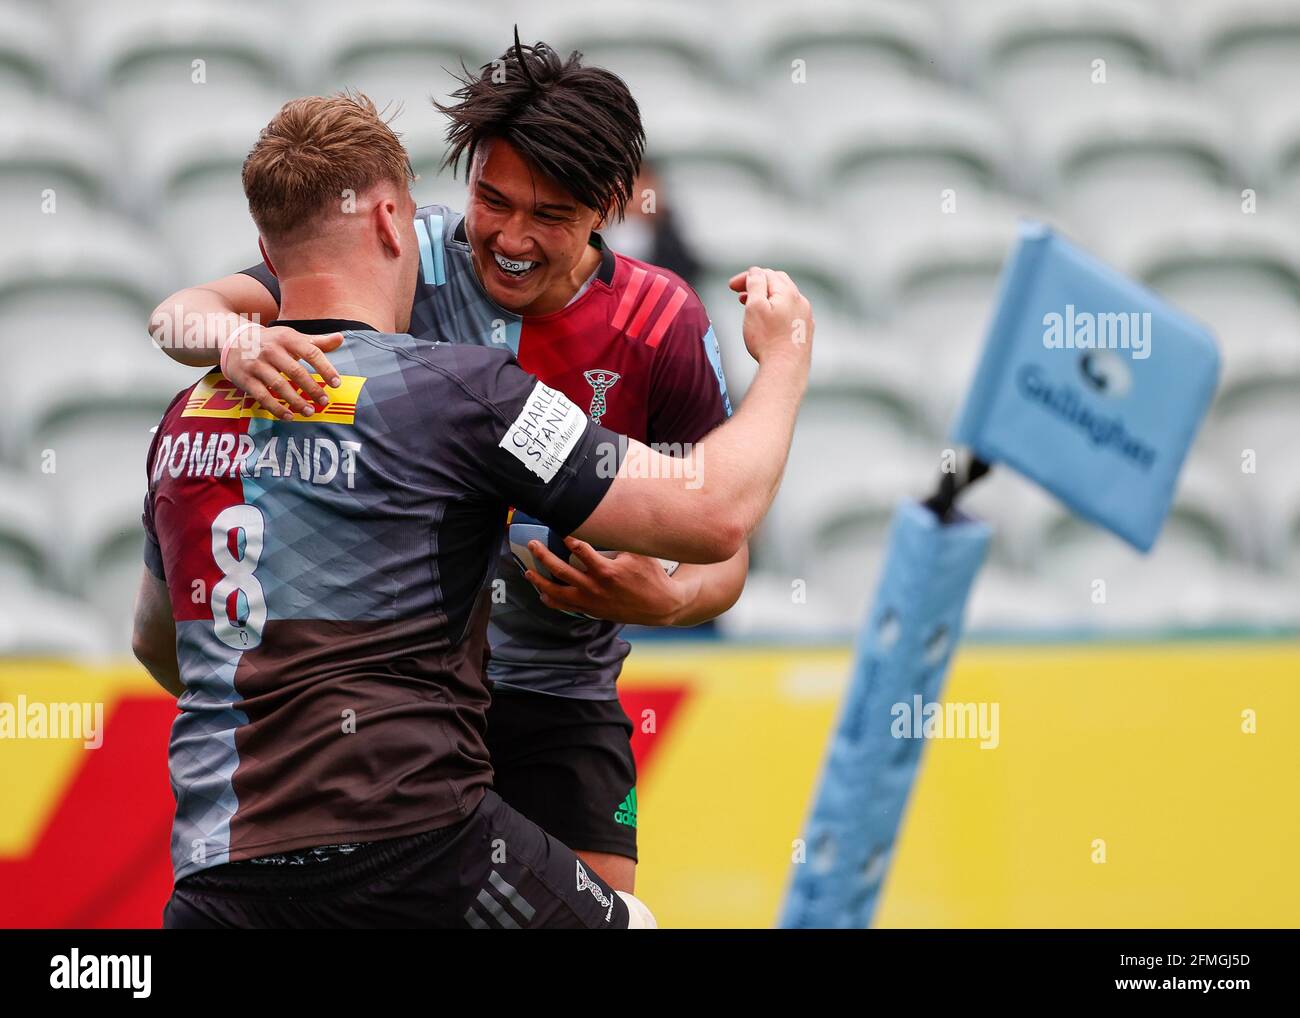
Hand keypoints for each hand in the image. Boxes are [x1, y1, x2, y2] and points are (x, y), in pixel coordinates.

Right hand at [219, 324, 343, 420]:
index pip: (311, 352)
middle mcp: (271, 350)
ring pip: (279, 385)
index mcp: (287, 338)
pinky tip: (289, 416)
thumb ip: (316, 342)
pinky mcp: (246, 379)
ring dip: (296, 401)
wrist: (233, 341)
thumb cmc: (272, 342)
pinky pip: (262, 396)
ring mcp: (256, 364)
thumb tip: (340, 338)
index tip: (336, 383)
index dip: (325, 368)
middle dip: (312, 388)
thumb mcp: (292, 337)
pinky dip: (276, 408)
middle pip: (295, 371)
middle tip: (324, 401)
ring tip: (309, 411)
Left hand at [522, 537, 696, 626]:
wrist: (660, 605)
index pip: (580, 550)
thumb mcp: (639, 553)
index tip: (560, 529)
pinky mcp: (592, 610)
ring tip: (527, 572)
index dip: (568, 538)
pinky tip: (542, 594)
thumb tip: (607, 519)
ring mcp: (591, 601)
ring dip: (540, 581)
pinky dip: (552, 601)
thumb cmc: (652, 576)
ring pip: (558, 592)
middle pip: (561, 570)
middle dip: (543, 556)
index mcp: (607, 570)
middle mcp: (595, 587)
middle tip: (532, 544)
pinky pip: (566, 607)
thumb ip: (620, 539)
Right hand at [727, 266, 813, 367]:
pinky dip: (777, 310)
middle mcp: (801, 301)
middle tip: (740, 293)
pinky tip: (769, 320)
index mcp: (788, 292)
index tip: (732, 286)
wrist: (786, 369)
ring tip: (751, 306)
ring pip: (785, 298)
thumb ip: (755, 285)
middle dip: (758, 284)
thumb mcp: (754, 307)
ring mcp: (805, 316)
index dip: (746, 277)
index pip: (765, 274)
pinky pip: (791, 312)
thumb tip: (755, 272)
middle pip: (777, 283)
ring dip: (767, 297)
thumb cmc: (767, 340)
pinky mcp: (805, 331)